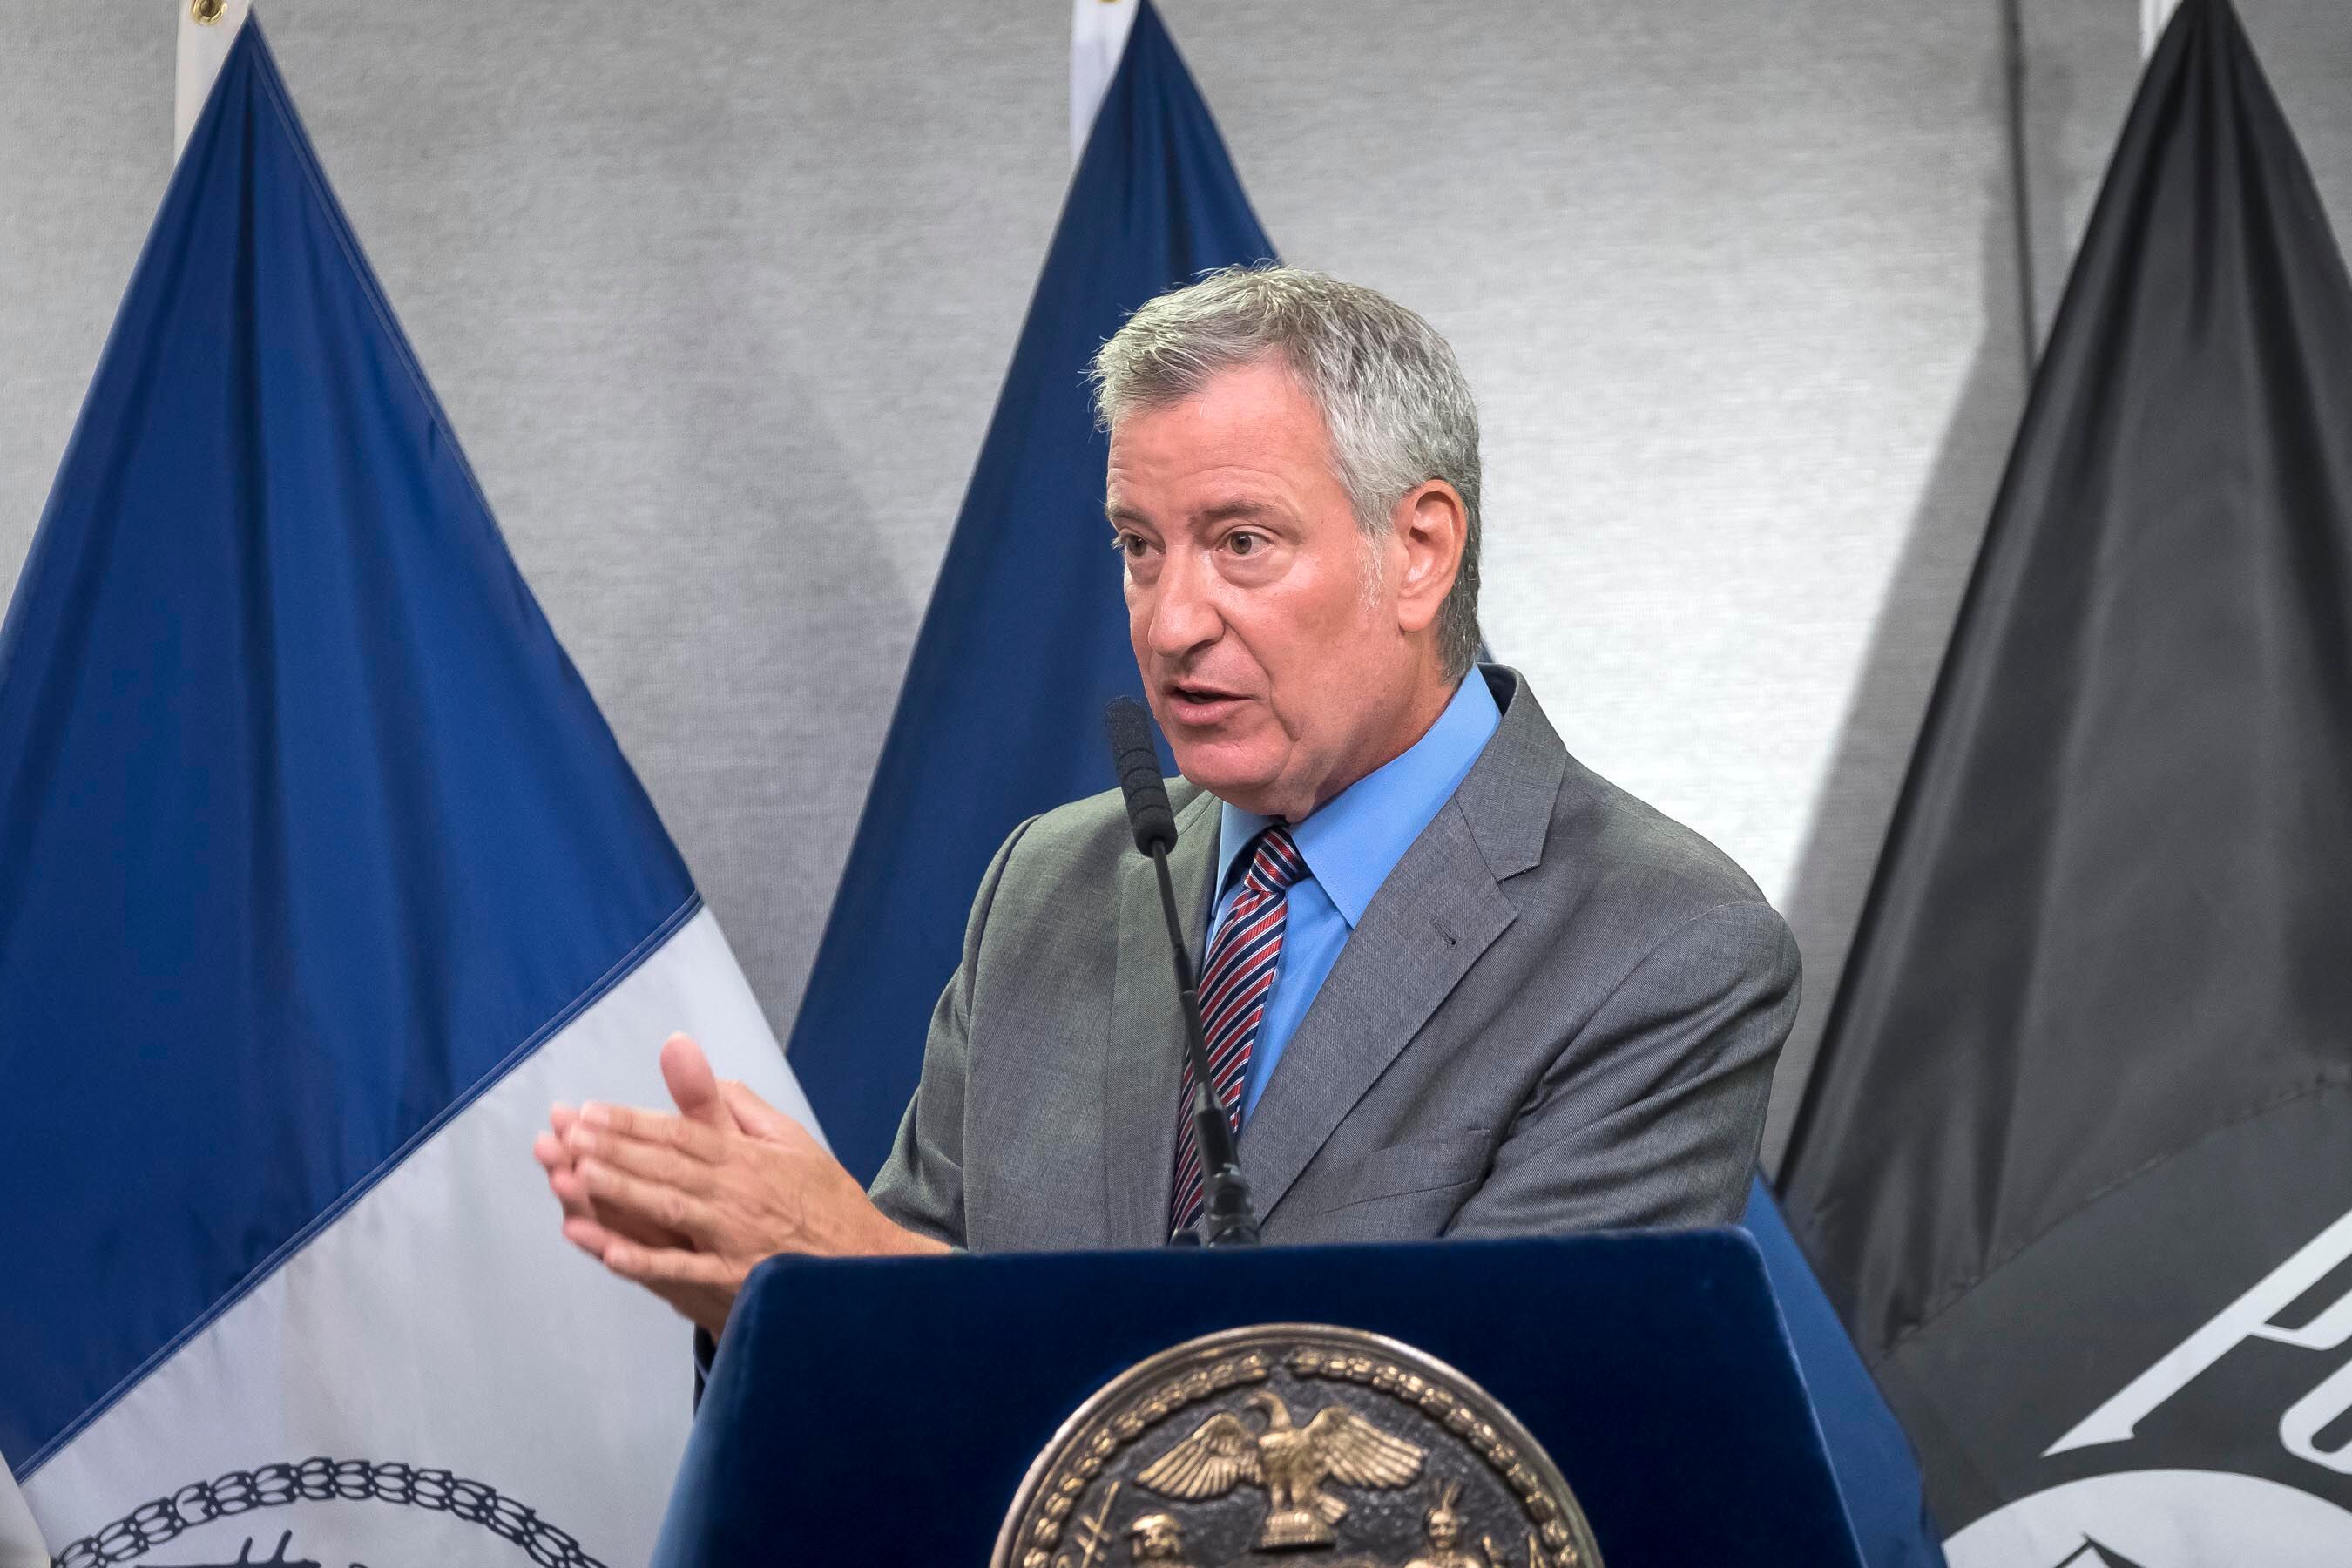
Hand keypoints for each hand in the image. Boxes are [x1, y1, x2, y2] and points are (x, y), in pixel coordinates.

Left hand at [552, 1033, 943, 1334]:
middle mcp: (738, 1193)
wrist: (867, 1265)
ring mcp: (735, 1238)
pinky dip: (647, 1262)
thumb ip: (743, 1110)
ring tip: (574, 1174)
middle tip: (566, 1133)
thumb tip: (706, 1073)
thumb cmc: (825, 1202)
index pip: (681, 1132)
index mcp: (748, 1158)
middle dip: (612, 1148)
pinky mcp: (736, 1280)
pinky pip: (685, 1270)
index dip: (633, 1122)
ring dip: (620, 1191)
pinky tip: (609, 1252)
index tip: (590, 1110)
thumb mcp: (792, 1142)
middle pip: (666, 1166)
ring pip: (668, 1208)